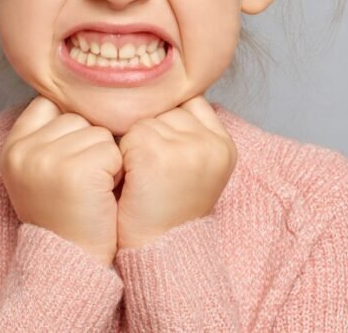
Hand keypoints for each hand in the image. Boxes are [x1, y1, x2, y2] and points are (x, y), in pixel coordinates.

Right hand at [0, 96, 123, 266]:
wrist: (70, 262)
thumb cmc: (63, 215)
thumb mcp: (37, 171)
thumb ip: (45, 135)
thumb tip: (75, 92)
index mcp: (11, 147)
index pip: (48, 105)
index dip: (68, 130)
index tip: (68, 163)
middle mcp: (24, 150)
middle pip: (76, 117)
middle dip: (88, 145)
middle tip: (82, 182)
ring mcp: (48, 159)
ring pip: (97, 132)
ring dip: (105, 158)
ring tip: (92, 189)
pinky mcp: (77, 171)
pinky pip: (112, 150)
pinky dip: (116, 171)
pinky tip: (103, 194)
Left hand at [114, 95, 237, 249]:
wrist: (160, 252)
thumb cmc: (171, 210)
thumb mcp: (196, 168)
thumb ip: (191, 133)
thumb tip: (164, 94)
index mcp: (225, 145)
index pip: (190, 104)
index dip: (170, 126)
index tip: (165, 158)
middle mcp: (210, 142)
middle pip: (166, 109)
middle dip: (152, 134)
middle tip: (153, 173)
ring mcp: (184, 146)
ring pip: (145, 120)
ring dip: (135, 145)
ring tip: (144, 179)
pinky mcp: (154, 153)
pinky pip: (127, 135)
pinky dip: (122, 157)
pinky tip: (132, 182)